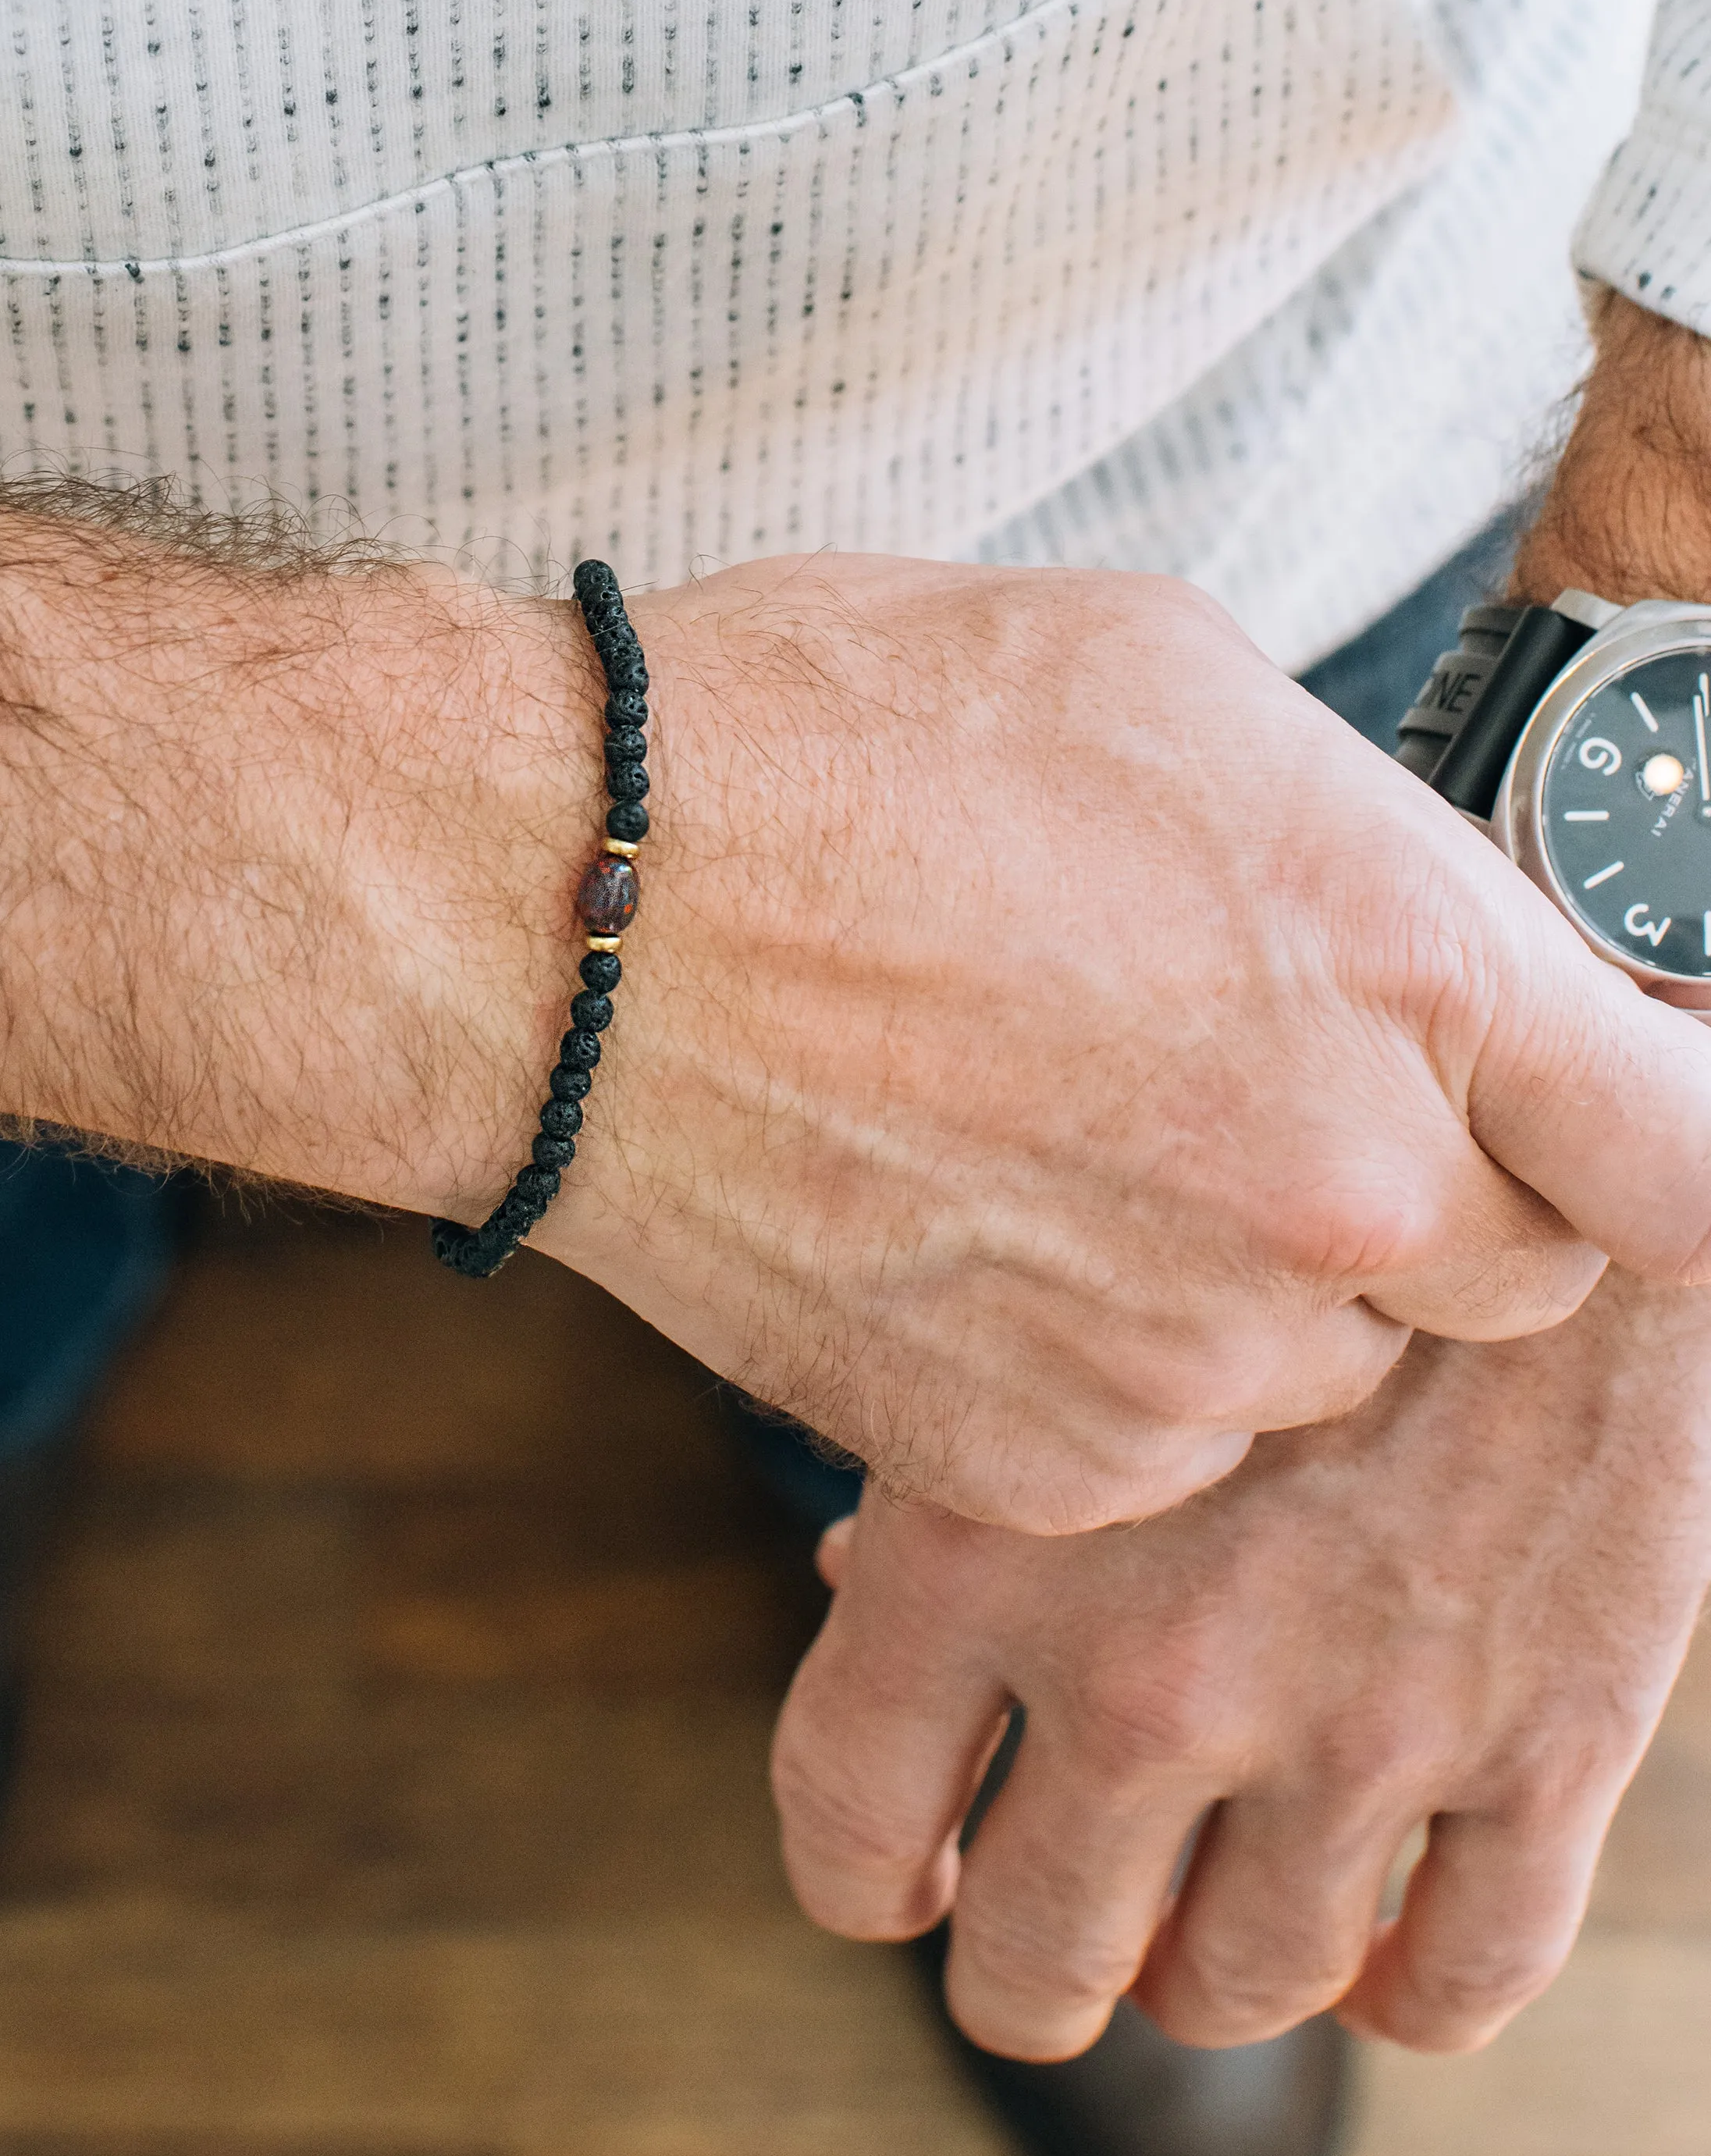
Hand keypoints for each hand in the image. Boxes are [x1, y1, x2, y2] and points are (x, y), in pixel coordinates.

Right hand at [0, 509, 1710, 1533]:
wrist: (558, 920)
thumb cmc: (838, 743)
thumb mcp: (1168, 688)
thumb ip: (1378, 861)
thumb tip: (1468, 964)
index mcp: (1407, 962)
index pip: (1691, 1148)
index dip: (1655, 1145)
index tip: (1610, 1139)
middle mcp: (1342, 1190)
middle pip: (1506, 1280)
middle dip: (1415, 1207)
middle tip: (1234, 1097)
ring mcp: (1196, 1353)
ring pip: (1319, 1376)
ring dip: (1243, 1297)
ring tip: (1059, 1149)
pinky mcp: (1050, 1467)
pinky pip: (1159, 1448)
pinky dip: (1100, 1375)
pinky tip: (973, 1233)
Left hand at [772, 1271, 1710, 2056]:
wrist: (1548, 1125)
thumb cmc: (1256, 1184)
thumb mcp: (1039, 1287)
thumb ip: (947, 1455)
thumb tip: (854, 1590)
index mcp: (986, 1554)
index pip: (851, 1826)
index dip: (869, 1886)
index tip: (908, 1887)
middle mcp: (1155, 1671)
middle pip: (1038, 1956)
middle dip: (1032, 1972)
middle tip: (1056, 1934)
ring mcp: (1360, 1722)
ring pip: (1238, 1988)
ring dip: (1208, 1975)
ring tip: (1211, 1914)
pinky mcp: (1551, 1736)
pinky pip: (1463, 1973)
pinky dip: (1408, 1994)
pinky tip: (1381, 1950)